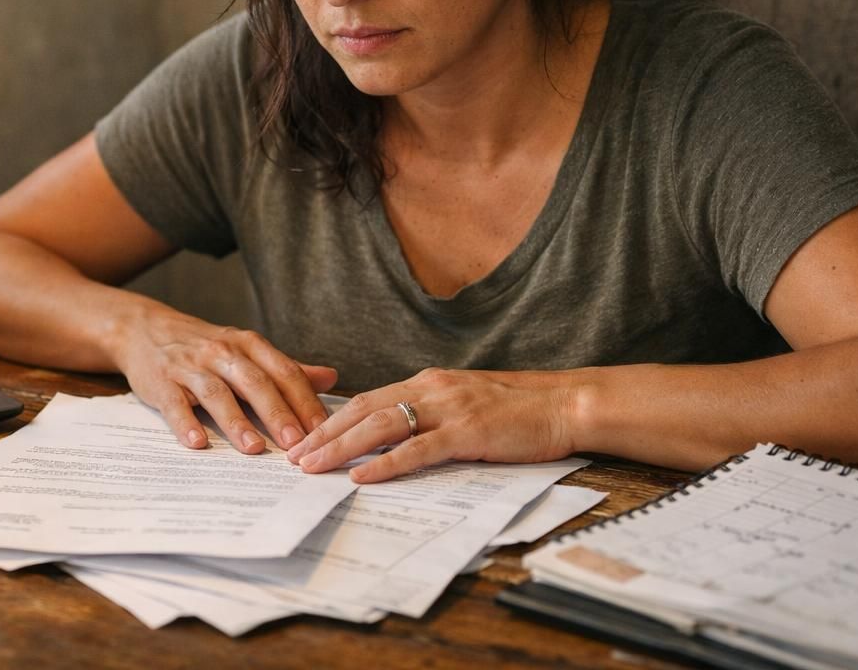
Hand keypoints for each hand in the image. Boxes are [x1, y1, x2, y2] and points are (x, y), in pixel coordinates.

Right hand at [109, 308, 337, 454]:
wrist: (145, 329)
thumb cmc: (204, 347)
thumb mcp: (246, 349)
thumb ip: (286, 367)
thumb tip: (331, 378)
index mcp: (248, 345)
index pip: (284, 371)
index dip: (304, 400)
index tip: (323, 429)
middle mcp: (222, 353)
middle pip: (255, 382)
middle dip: (277, 413)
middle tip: (296, 443)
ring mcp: (191, 367)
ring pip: (217, 393)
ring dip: (236, 421)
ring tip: (254, 448)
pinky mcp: (162, 383)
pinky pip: (175, 404)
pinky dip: (186, 423)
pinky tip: (197, 442)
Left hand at [284, 367, 578, 482]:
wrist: (564, 404)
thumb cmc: (518, 409)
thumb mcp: (464, 403)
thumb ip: (430, 413)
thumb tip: (395, 433)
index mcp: (428, 382)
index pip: (367, 399)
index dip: (331, 419)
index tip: (304, 438)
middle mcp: (431, 389)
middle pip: (363, 409)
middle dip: (323, 433)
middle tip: (293, 457)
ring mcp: (449, 409)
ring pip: (381, 426)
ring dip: (342, 447)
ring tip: (313, 467)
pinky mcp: (468, 433)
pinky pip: (418, 449)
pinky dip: (386, 463)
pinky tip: (361, 476)